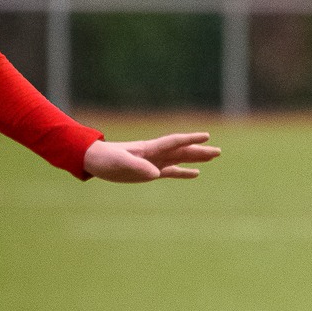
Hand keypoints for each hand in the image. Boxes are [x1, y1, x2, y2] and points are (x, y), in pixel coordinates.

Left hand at [84, 133, 218, 181]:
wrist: (93, 161)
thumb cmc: (105, 158)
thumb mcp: (120, 162)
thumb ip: (137, 165)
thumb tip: (156, 173)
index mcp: (150, 149)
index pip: (174, 142)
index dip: (189, 140)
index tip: (205, 136)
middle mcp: (156, 154)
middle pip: (182, 151)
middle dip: (200, 150)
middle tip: (218, 151)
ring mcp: (154, 162)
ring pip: (180, 159)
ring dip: (196, 158)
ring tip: (213, 157)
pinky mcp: (150, 172)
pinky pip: (171, 172)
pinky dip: (184, 173)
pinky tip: (196, 174)